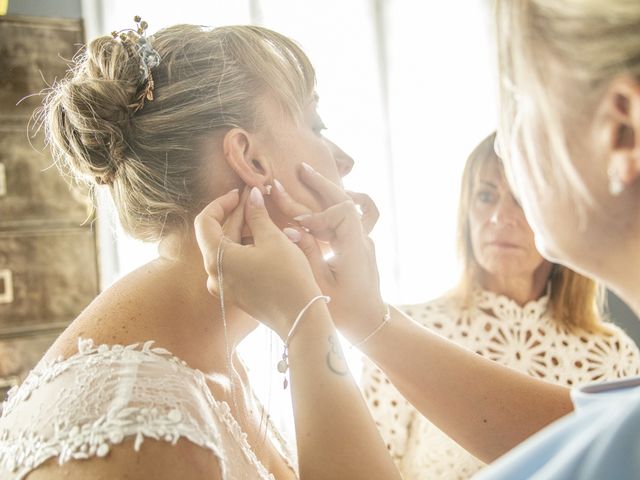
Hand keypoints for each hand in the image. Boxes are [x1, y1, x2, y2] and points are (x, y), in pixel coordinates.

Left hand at [194, 187, 321, 339]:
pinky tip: (263, 239)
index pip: (205, 221)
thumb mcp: (273, 239)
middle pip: (217, 236)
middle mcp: (213, 275)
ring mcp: (223, 287)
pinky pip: (234, 264)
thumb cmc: (288, 277)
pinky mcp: (235, 294)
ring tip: (263, 216)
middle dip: (236, 215)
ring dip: (241, 231)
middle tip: (255, 198)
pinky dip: (245, 248)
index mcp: (217, 259)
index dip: (221, 203)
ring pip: (227, 250)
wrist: (300, 317)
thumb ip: (257, 215)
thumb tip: (252, 195)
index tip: (240, 193)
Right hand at [270, 165, 385, 342]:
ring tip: (306, 176)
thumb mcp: (320, 287)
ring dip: (327, 190)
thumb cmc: (344, 311)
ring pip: (347, 206)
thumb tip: (291, 230)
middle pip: (345, 201)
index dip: (318, 214)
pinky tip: (324, 200)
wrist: (371, 323)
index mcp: (354, 248)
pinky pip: (349, 217)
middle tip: (300, 168)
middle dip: (321, 184)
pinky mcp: (358, 245)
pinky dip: (335, 205)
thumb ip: (307, 255)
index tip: (297, 225)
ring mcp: (362, 240)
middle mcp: (362, 239)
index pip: (341, 213)